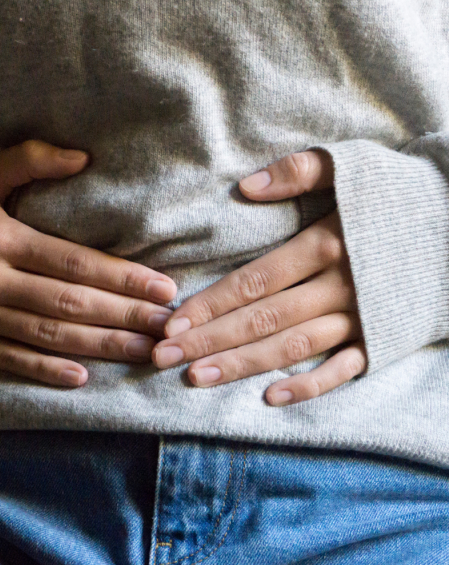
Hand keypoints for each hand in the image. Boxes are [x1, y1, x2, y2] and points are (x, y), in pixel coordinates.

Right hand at [0, 140, 176, 386]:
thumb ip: (31, 160)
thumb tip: (83, 158)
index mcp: (1, 236)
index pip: (76, 262)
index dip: (123, 278)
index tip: (162, 288)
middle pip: (70, 304)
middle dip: (125, 316)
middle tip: (167, 327)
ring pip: (47, 336)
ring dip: (99, 346)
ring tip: (141, 352)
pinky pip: (8, 361)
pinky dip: (45, 371)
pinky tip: (81, 378)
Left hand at [152, 150, 365, 405]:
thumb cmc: (400, 190)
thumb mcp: (353, 165)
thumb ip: (299, 171)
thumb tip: (246, 187)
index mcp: (328, 244)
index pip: (256, 281)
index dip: (212, 303)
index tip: (173, 321)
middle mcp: (341, 287)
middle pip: (265, 319)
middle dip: (211, 340)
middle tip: (164, 357)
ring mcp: (363, 318)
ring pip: (294, 348)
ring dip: (244, 365)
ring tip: (198, 378)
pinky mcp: (384, 339)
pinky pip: (344, 369)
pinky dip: (310, 386)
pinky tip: (270, 398)